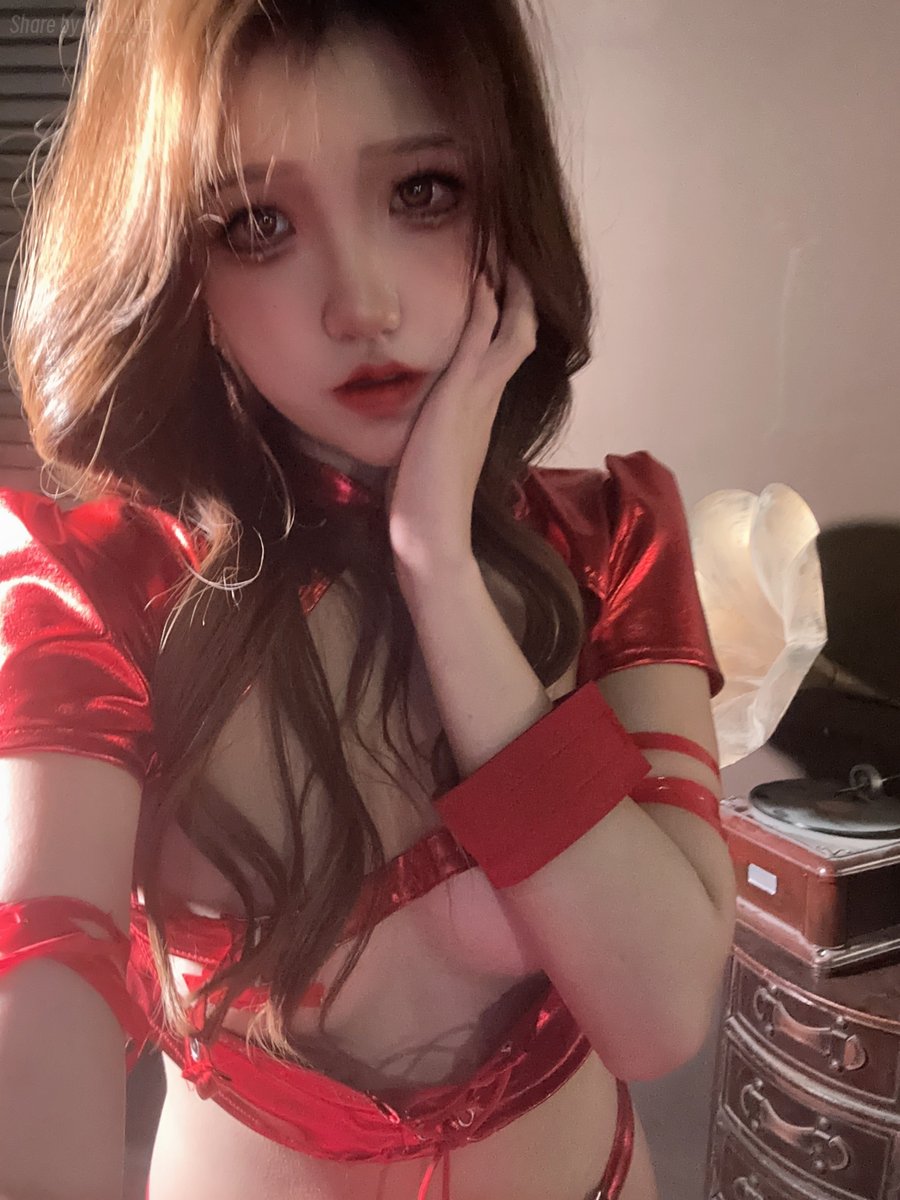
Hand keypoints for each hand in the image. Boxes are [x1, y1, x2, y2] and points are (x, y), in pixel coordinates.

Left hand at [386, 255, 537, 581]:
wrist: (432, 536)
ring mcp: (478, 399)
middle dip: (520, 295)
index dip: (509, 317)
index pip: (505, 352)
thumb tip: (426, 419)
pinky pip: (482, 345)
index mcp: (481, 411)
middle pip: (519, 334)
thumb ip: (435, 429)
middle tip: (516, 257)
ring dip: (511, 292)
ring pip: (510, 333)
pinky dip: (486, 312)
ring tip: (507, 253)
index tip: (502, 284)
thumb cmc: (426, 505)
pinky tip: (483, 283)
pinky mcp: (459, 401)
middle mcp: (488, 400)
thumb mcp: (431, 452)